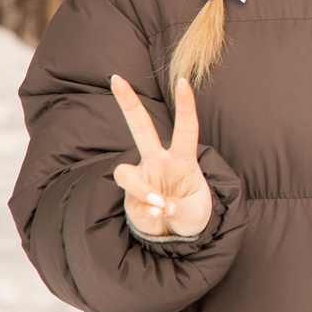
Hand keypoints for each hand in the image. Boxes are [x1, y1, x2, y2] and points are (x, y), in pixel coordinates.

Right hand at [110, 74, 212, 239]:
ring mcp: (141, 177)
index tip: (183, 80)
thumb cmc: (191, 212)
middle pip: (141, 128)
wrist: (177, 232)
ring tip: (159, 204)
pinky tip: (158, 216)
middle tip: (116, 79)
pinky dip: (146, 211)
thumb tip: (161, 206)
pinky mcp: (129, 196)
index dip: (185, 105)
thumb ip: (179, 209)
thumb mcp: (195, 212)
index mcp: (183, 159)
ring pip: (125, 173)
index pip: (185, 128)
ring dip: (141, 189)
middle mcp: (159, 162)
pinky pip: (132, 201)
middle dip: (128, 103)